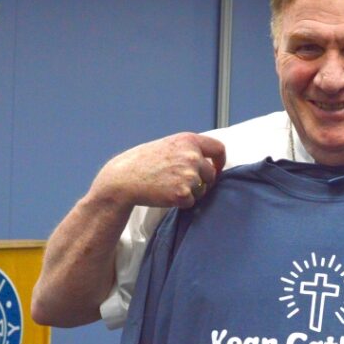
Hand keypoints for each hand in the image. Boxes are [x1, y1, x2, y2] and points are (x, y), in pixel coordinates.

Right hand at [92, 132, 225, 209]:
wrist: (123, 179)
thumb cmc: (143, 162)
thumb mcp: (168, 145)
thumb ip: (188, 150)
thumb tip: (209, 162)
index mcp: (189, 141)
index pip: (218, 149)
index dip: (220, 161)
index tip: (217, 168)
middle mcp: (192, 156)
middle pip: (212, 174)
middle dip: (203, 182)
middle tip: (185, 184)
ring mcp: (189, 175)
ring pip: (202, 190)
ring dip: (191, 192)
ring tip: (169, 186)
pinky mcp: (182, 193)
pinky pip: (191, 202)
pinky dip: (181, 202)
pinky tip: (165, 194)